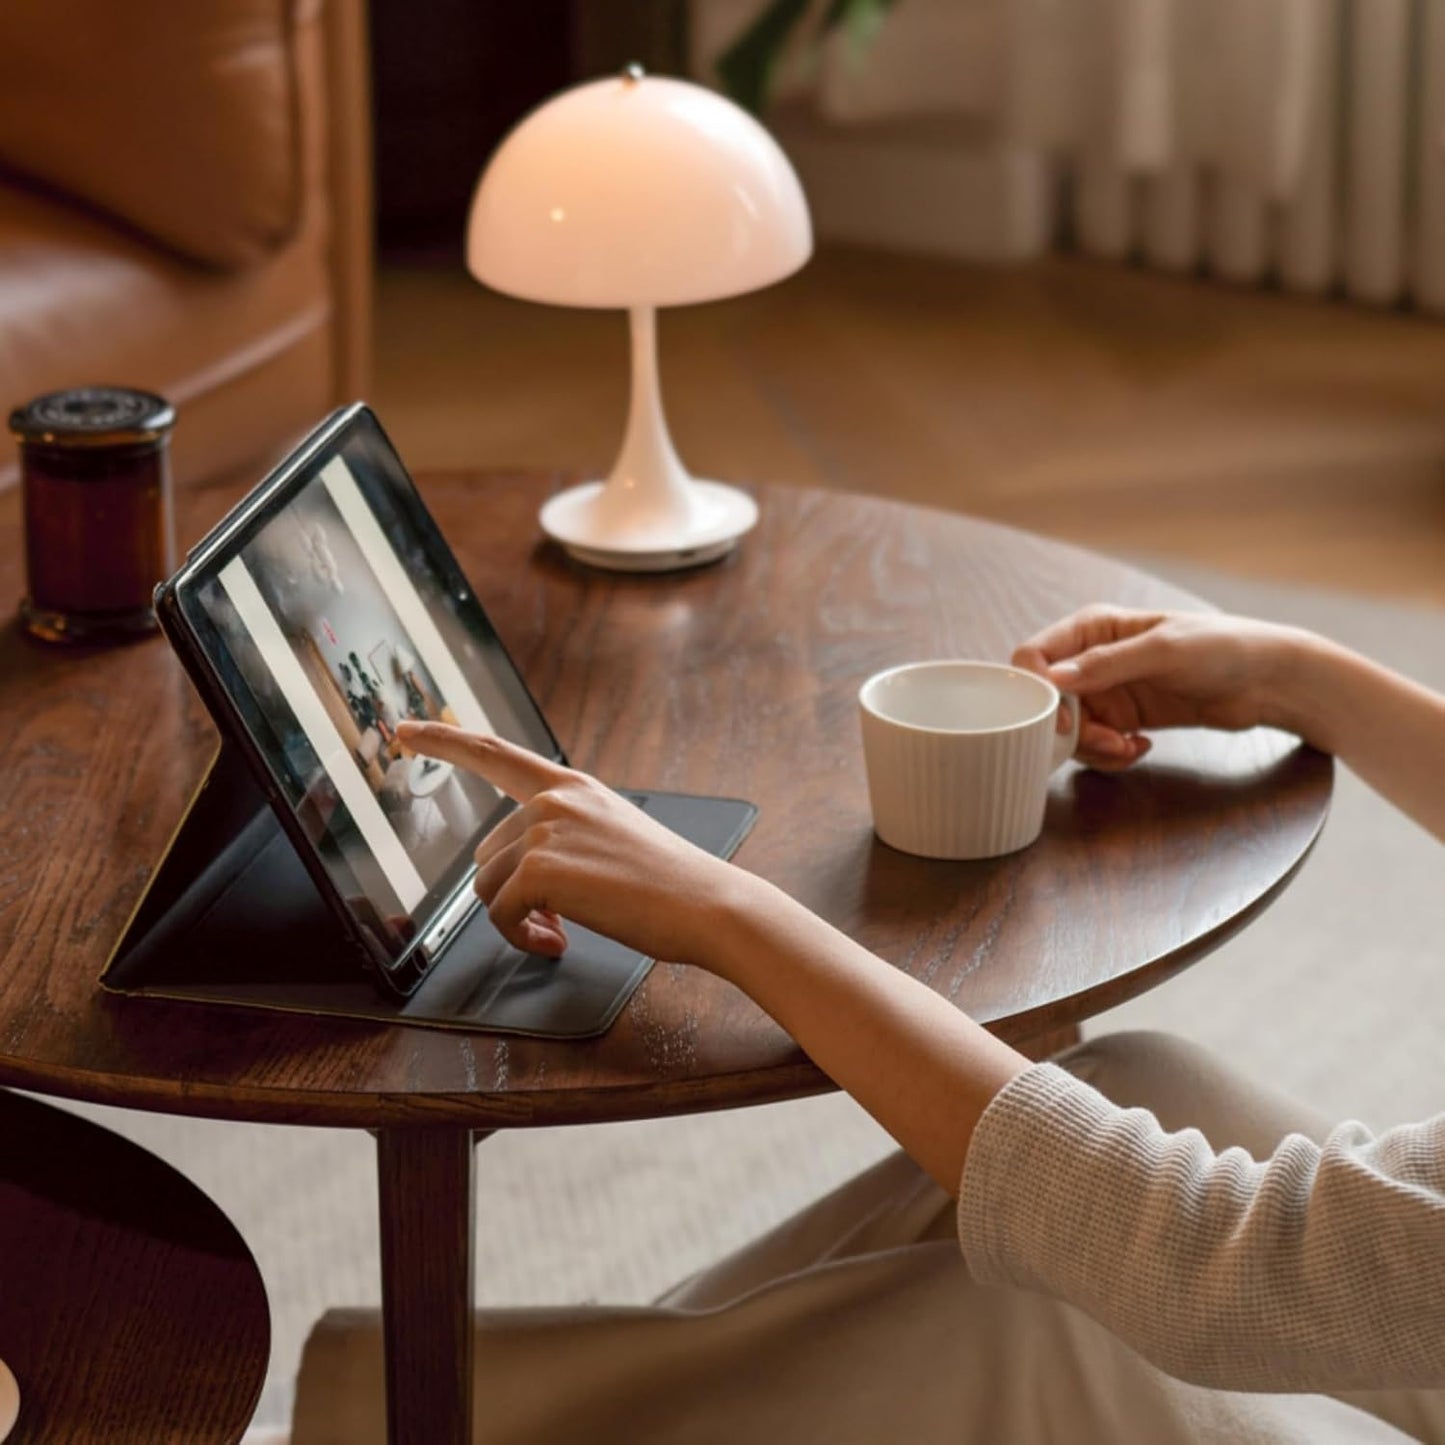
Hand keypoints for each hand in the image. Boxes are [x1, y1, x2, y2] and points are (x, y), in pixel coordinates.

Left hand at [395, 722, 734, 965]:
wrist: (706, 905)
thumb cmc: (670, 883)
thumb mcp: (615, 835)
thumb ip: (567, 835)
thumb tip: (525, 873)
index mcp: (573, 786)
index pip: (495, 753)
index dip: (444, 740)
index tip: (406, 731)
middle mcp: (554, 799)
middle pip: (488, 854)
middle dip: (512, 894)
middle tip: (555, 921)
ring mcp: (545, 830)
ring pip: (489, 887)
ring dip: (518, 919)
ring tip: (561, 931)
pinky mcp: (541, 869)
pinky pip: (502, 913)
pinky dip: (523, 936)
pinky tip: (558, 940)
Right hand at [1011, 606, 1300, 770]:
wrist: (1267, 681)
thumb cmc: (1221, 647)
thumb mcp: (1163, 651)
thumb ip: (1106, 665)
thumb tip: (1052, 679)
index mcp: (1092, 628)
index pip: (1034, 656)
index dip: (1037, 690)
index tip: (1065, 719)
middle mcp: (1091, 660)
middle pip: (1048, 701)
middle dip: (1071, 729)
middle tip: (1106, 741)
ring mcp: (1106, 692)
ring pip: (1069, 729)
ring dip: (1093, 747)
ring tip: (1128, 747)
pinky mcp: (1122, 719)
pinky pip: (1094, 744)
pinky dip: (1110, 754)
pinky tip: (1140, 748)